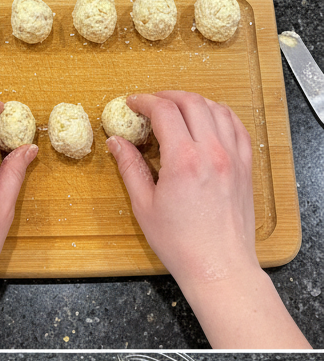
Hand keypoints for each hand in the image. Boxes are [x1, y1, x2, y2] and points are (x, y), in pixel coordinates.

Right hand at [107, 91, 308, 347]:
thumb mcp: (144, 205)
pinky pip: (236, 126)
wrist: (217, 263)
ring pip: (216, 109)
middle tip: (150, 103)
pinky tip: (207, 120)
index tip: (132, 103)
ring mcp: (233, 156)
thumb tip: (116, 142)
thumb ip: (130, 168)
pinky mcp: (244, 164)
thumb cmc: (178, 242)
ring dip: (193, 102)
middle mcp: (212, 151)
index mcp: (182, 160)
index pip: (164, 112)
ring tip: (176, 110)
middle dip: (167, 97)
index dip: (145, 101)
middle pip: (191, 103)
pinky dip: (219, 115)